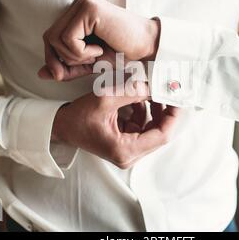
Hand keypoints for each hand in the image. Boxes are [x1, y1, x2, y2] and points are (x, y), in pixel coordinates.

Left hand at [38, 0, 159, 80]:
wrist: (148, 48)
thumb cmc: (122, 53)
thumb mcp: (89, 63)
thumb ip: (67, 67)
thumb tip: (41, 74)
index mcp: (78, 11)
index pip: (50, 36)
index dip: (54, 58)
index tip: (67, 72)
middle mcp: (79, 2)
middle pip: (49, 36)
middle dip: (61, 59)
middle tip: (87, 63)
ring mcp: (84, 3)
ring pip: (56, 38)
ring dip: (74, 56)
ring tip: (96, 55)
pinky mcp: (89, 8)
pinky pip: (68, 38)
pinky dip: (81, 52)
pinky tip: (99, 50)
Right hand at [51, 84, 178, 168]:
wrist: (61, 126)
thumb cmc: (78, 117)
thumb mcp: (104, 99)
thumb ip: (130, 91)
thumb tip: (153, 85)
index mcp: (126, 150)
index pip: (162, 135)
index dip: (174, 115)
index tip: (177, 97)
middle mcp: (129, 154)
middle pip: (160, 132)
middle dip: (166, 110)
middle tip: (168, 90)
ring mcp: (128, 150)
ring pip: (152, 128)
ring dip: (156, 109)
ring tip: (154, 89)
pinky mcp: (125, 142)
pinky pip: (143, 126)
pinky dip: (144, 111)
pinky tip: (139, 97)